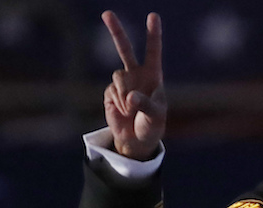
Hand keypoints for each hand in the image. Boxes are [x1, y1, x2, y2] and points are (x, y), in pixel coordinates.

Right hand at [101, 11, 166, 160]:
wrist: (136, 139)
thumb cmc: (152, 125)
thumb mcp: (155, 116)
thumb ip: (146, 105)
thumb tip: (130, 96)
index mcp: (153, 75)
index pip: (153, 51)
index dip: (153, 34)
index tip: (153, 16)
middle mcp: (136, 74)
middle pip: (124, 48)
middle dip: (115, 31)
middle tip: (107, 13)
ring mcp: (122, 82)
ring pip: (118, 76)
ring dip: (125, 95)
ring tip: (132, 110)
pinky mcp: (110, 92)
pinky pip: (112, 92)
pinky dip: (118, 104)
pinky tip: (123, 113)